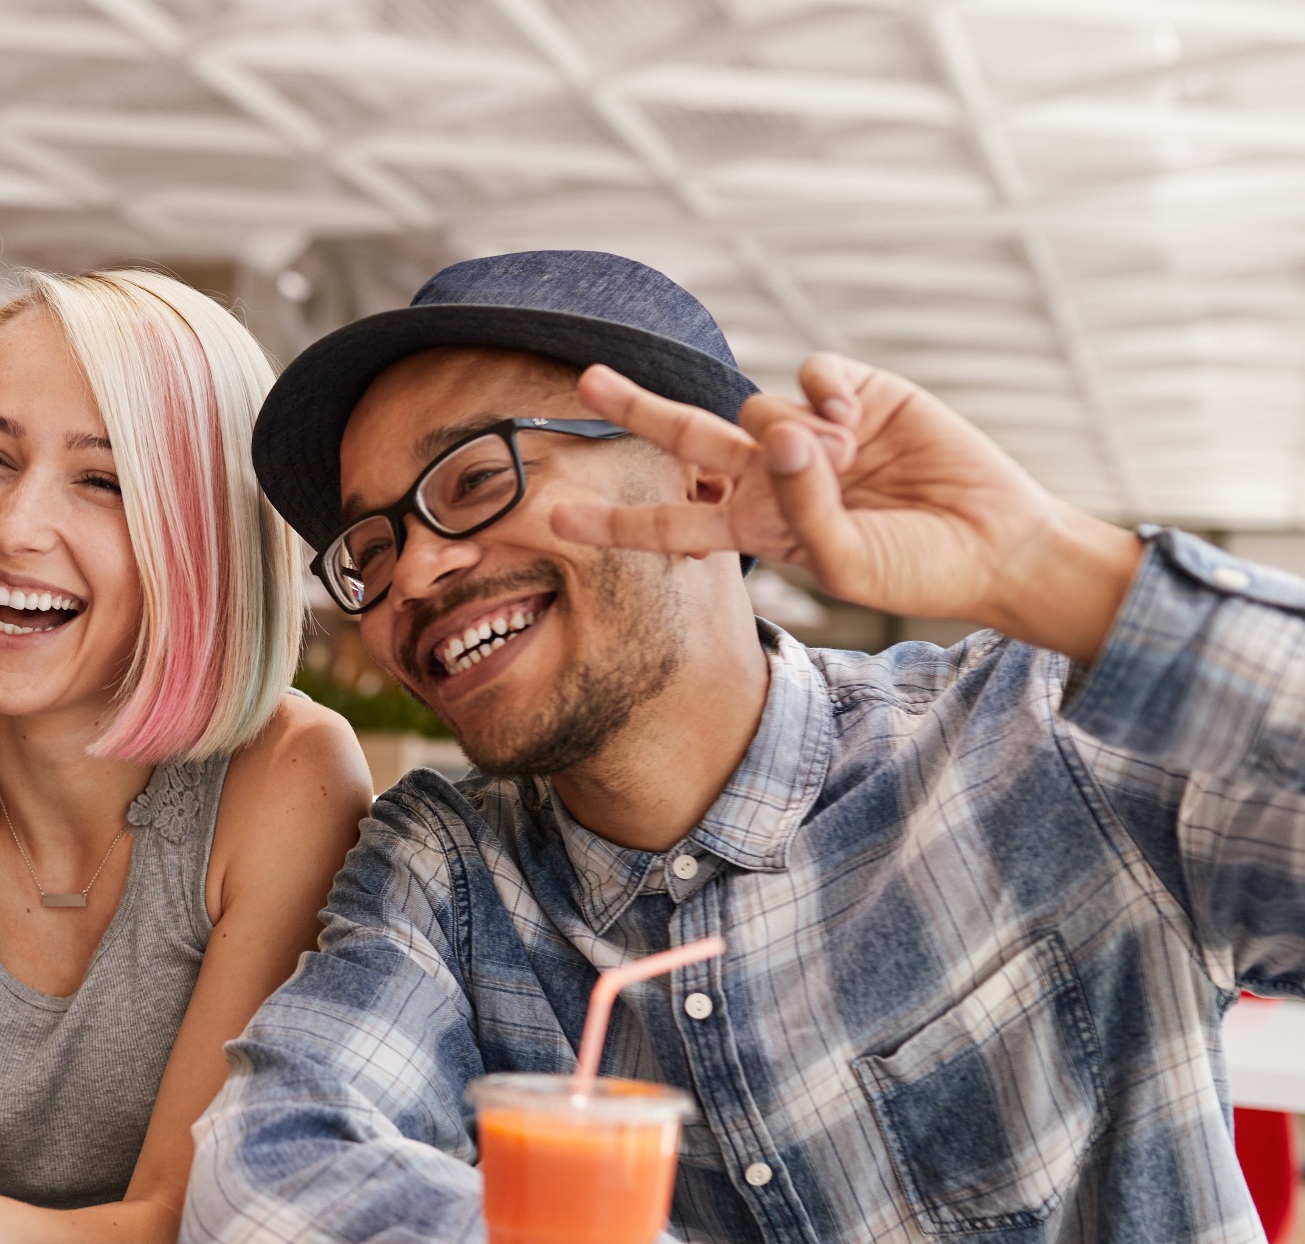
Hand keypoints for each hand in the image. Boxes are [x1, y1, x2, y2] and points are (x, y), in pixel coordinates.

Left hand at [552, 355, 1144, 663]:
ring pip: (758, 407)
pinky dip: (823, 390)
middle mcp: (769, 475)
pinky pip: (810, 372)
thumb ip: (800, 506)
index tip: (554, 519)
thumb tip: (778, 432)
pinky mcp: (855, 392)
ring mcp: (809, 431)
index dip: (614, 523)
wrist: (993, 541)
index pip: (670, 522)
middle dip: (635, 409)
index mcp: (754, 526)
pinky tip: (854, 419)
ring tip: (847, 463)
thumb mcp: (843, 561)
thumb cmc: (914, 567)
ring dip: (795, 435)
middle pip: (685, 437)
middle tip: (587, 381)